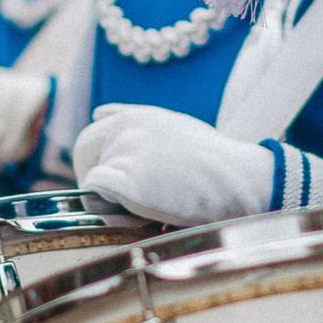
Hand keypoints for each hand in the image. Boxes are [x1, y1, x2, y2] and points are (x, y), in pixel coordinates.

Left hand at [72, 104, 270, 227]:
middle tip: (113, 197)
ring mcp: (125, 153)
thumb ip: (135, 119)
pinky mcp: (126, 181)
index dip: (97, 158)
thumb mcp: (174, 124)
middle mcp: (125, 128)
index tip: (112, 176)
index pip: (93, 132)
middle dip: (91, 173)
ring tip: (147, 202)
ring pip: (92, 177)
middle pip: (83, 150)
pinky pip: (94, 194)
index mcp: (136, 115)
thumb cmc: (213, 160)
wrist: (238, 179)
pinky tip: (135, 210)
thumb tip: (98, 113)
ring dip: (110, 195)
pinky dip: (107, 206)